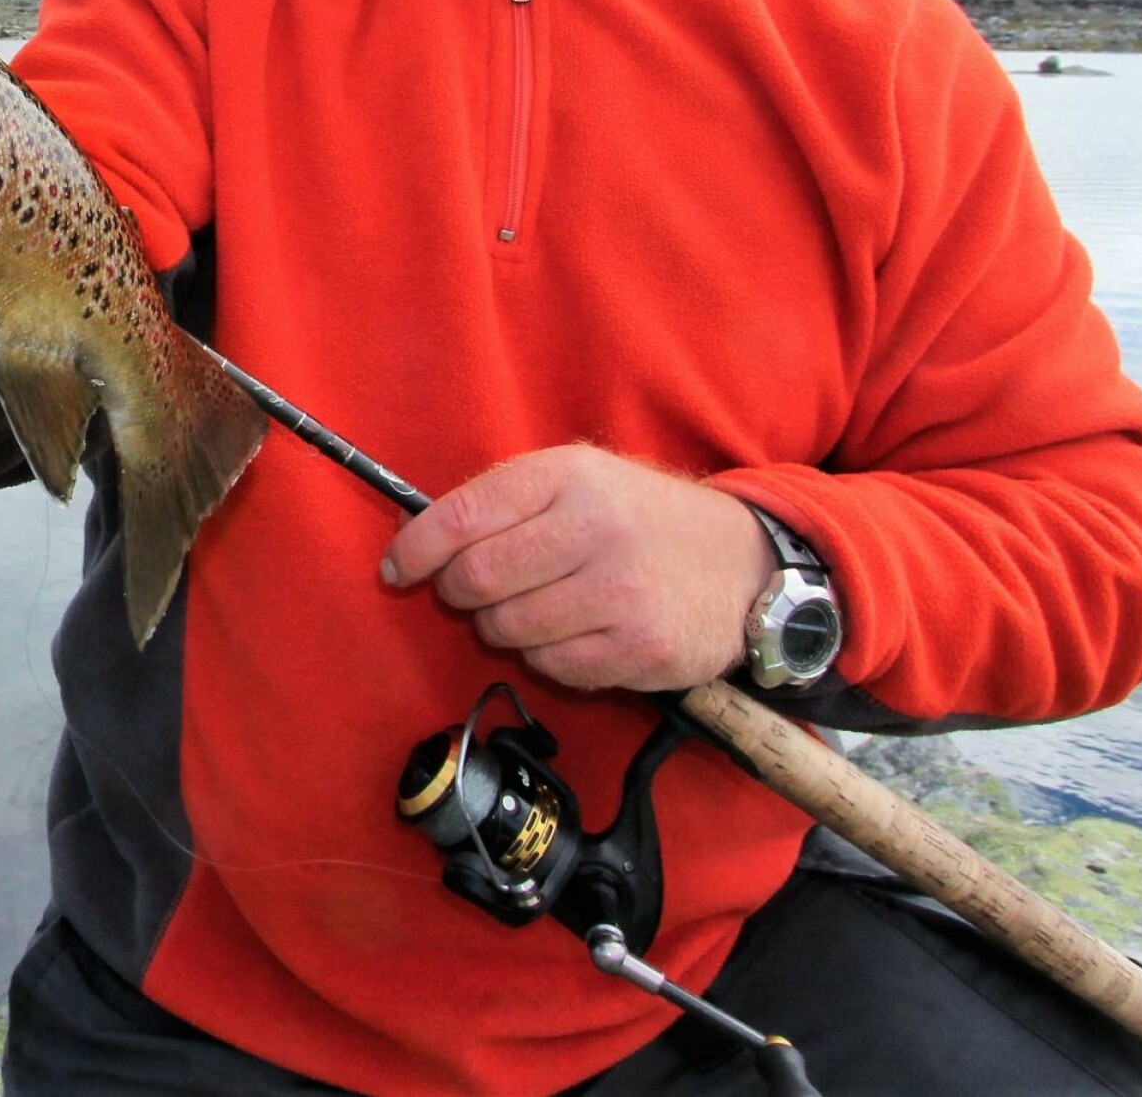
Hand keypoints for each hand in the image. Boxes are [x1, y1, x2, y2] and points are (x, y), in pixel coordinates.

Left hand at [380, 445, 775, 692]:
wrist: (744, 563)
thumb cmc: (637, 520)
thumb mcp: (576, 481)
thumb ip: (500, 502)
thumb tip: (412, 539)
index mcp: (567, 476)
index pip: (462, 516)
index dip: (416, 550)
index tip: (397, 570)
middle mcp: (595, 528)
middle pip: (477, 579)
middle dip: (459, 594)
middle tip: (474, 593)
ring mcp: (622, 591)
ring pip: (509, 629)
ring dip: (503, 628)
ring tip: (536, 609)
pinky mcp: (642, 648)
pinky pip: (553, 667)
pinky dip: (548, 657)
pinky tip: (576, 633)